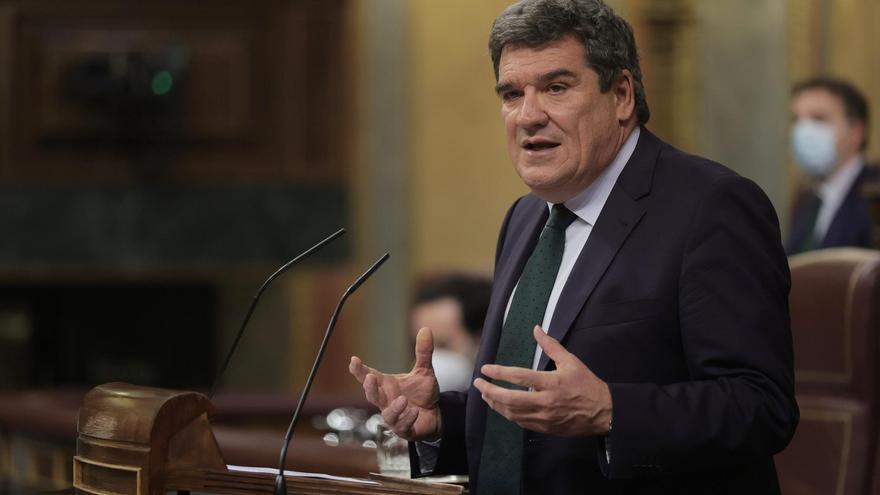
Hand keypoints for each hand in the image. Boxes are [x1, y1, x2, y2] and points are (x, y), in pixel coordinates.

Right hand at [349, 327, 440, 440]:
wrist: (435, 415)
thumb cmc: (423, 393)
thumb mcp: (424, 371)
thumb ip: (423, 352)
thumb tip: (425, 329)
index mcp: (386, 385)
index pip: (369, 376)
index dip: (359, 370)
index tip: (353, 360)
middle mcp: (386, 401)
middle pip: (371, 395)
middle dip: (369, 388)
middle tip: (370, 378)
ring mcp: (394, 416)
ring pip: (386, 414)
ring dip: (393, 407)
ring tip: (403, 400)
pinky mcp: (405, 429)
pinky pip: (401, 426)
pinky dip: (406, 419)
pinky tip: (414, 411)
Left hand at [474, 326, 611, 436]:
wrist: (603, 413)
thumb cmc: (587, 385)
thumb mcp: (571, 362)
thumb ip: (551, 345)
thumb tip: (537, 329)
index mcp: (551, 383)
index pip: (519, 377)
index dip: (499, 373)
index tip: (485, 369)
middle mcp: (545, 402)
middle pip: (510, 399)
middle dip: (490, 392)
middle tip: (478, 384)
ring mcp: (544, 418)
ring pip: (512, 413)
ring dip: (496, 404)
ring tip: (486, 395)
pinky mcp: (546, 428)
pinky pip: (521, 423)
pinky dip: (508, 415)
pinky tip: (502, 407)